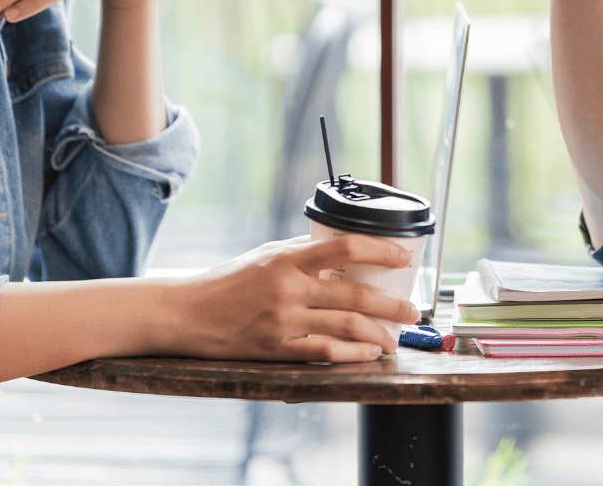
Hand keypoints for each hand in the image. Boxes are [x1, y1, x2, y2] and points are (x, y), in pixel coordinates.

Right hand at [166, 236, 421, 362]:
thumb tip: (348, 253)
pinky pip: (325, 353)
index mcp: (288, 258)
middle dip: (392, 304)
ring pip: (346, 326)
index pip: (344, 247)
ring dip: (380, 333)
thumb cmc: (231, 281)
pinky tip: (369, 353)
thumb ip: (305, 254)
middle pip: (355, 294)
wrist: (190, 313)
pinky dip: (353, 354)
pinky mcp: (278, 349)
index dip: (380, 250)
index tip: (403, 256)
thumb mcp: (268, 256)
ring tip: (396, 337)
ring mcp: (284, 321)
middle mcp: (289, 288)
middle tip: (412, 309)